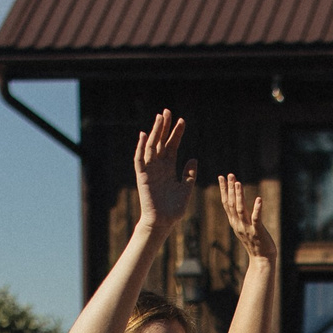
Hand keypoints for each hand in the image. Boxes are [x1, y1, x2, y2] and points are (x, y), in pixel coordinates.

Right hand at [133, 109, 195, 233]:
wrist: (163, 222)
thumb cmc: (174, 208)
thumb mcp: (186, 189)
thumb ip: (189, 174)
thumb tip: (193, 158)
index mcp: (169, 168)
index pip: (172, 146)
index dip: (176, 133)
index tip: (182, 121)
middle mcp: (159, 166)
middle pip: (161, 142)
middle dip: (164, 127)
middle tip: (167, 111)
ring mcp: (150, 170)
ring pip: (151, 146)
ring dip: (154, 132)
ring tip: (159, 117)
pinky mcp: (142, 176)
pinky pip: (140, 159)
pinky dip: (140, 147)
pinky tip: (143, 135)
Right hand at [218, 173, 275, 266]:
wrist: (261, 259)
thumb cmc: (255, 242)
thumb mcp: (244, 227)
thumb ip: (240, 216)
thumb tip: (236, 203)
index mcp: (234, 222)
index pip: (226, 203)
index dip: (224, 190)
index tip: (221, 177)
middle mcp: (238, 224)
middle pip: (231, 204)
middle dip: (230, 189)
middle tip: (230, 175)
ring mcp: (247, 228)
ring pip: (241, 210)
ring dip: (239, 196)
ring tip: (238, 183)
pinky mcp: (258, 232)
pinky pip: (256, 219)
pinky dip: (257, 209)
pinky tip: (258, 199)